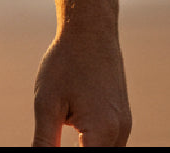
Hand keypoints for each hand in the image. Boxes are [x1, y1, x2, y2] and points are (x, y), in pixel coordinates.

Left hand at [31, 21, 130, 146]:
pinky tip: (75, 133)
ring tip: (64, 127)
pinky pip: (110, 144)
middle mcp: (120, 133)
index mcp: (102, 133)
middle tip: (55, 140)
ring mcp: (124, 126)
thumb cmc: (65, 62)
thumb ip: (44, 141)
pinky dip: (93, 144)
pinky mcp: (123, 118)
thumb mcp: (46, 103)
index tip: (50, 147)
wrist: (91, 29)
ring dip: (86, 149)